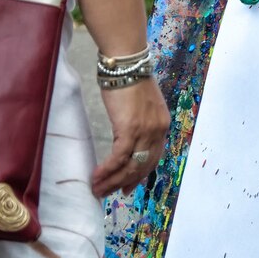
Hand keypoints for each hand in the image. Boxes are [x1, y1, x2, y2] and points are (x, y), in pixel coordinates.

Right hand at [92, 77, 170, 196]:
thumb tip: (126, 137)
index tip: (128, 186)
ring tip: (97, 190)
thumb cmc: (129, 79)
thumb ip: (138, 122)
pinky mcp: (130, 129)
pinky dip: (107, 170)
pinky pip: (119, 158)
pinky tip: (96, 177)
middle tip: (110, 193)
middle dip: (125, 182)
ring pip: (130, 166)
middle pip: (143, 166)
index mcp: (162, 124)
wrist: (126, 64)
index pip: (154, 157)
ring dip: (112, 181)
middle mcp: (158, 131)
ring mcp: (146, 131)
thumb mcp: (140, 105)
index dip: (140, 174)